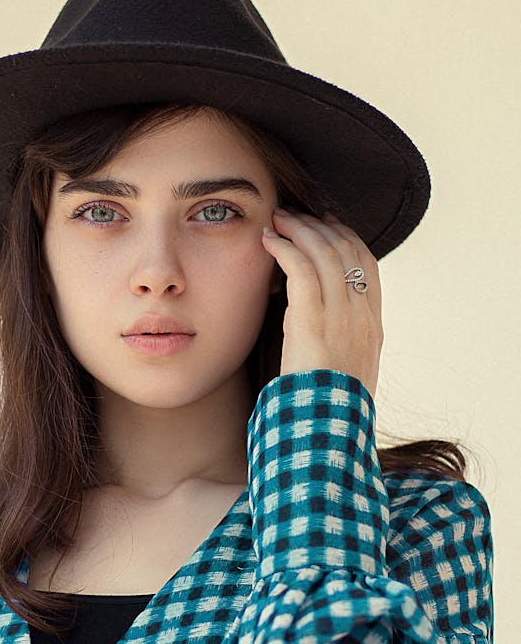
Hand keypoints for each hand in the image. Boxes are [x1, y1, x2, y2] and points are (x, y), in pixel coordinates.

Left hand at [261, 208, 382, 400]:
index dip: (347, 237)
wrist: (329, 430)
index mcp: (373, 325)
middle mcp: (362, 314)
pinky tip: (270, 240)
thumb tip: (310, 325)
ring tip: (278, 219)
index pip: (367, 264)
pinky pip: (302, 270)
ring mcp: (342, 316)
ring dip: (300, 230)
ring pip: (325, 253)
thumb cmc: (328, 408)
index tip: (327, 223)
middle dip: (320, 226)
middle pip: (347, 251)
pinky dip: (285, 248)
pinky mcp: (314, 321)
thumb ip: (336, 342)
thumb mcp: (344, 371)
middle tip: (295, 214)